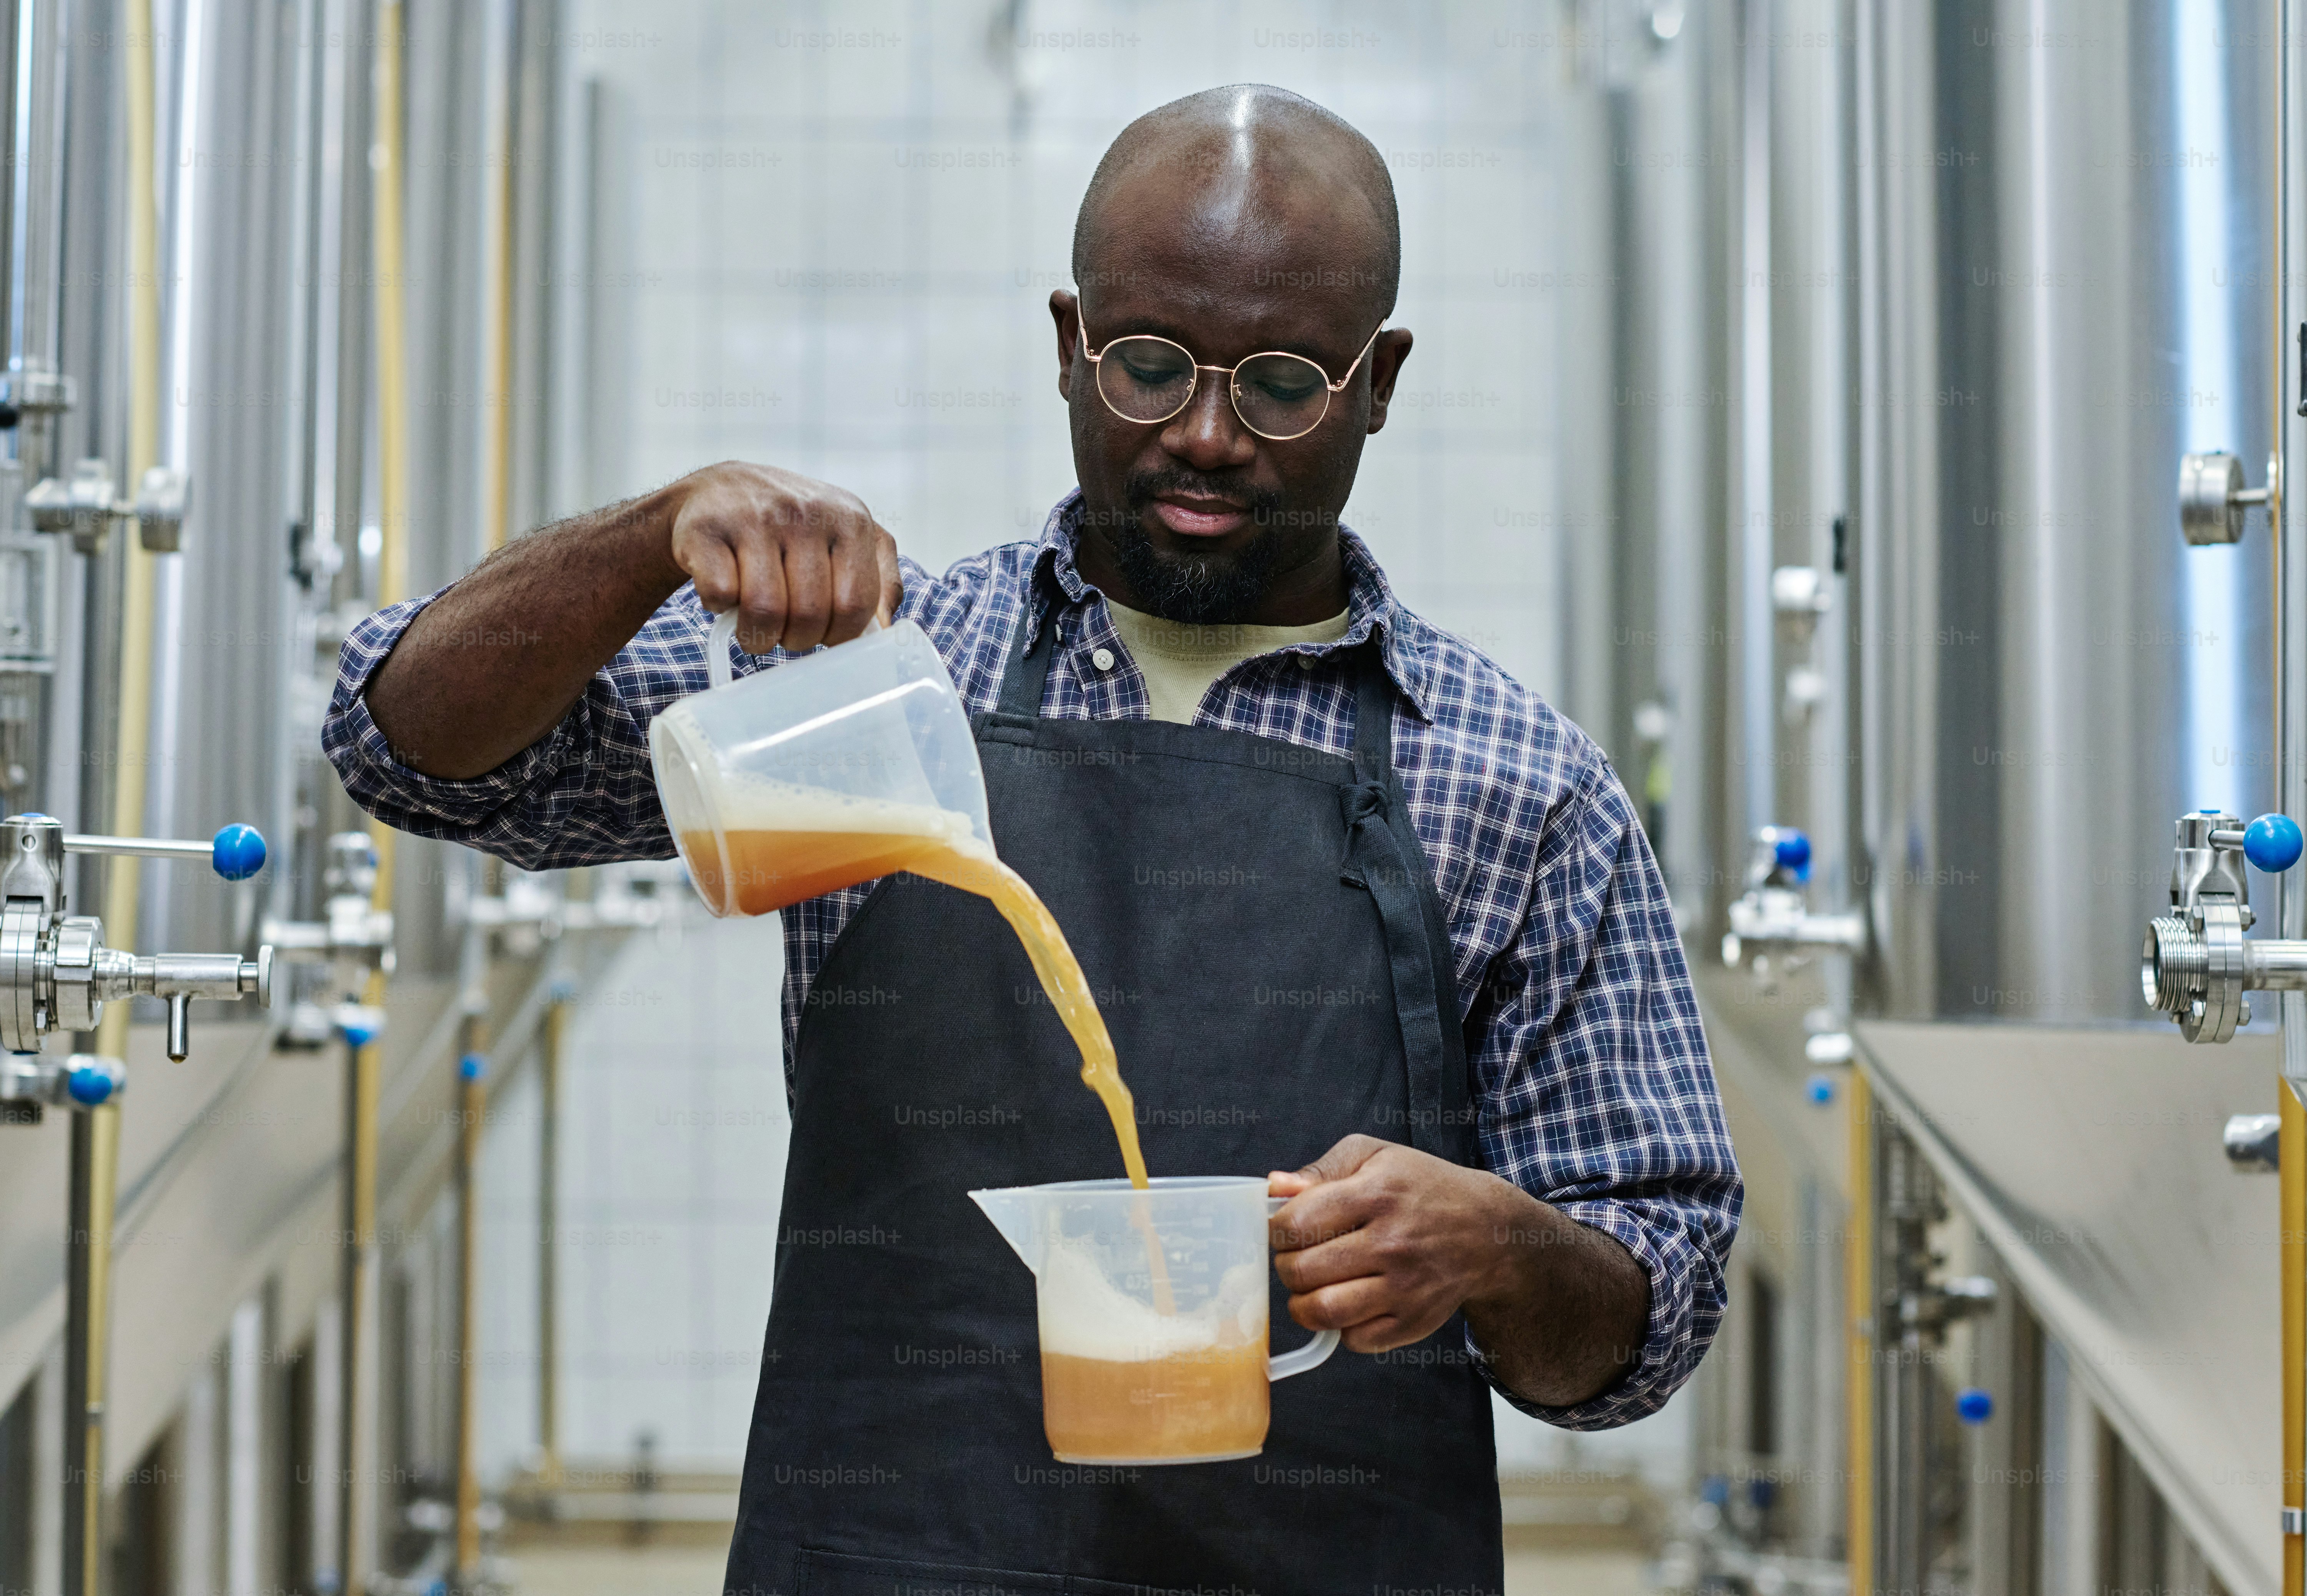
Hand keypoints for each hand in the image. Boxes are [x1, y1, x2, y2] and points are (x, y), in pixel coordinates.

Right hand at [669, 461, 902, 653]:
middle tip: (787, 631)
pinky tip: (726, 593)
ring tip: (757, 625)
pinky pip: (721, 596)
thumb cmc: (792, 526)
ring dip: (758, 635)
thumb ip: (881, 581)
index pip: (855, 604)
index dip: (839, 635)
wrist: (718, 489)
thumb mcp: (848, 538)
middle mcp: (804, 512)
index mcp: (849, 519)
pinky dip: (720, 608)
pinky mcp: (706, 529)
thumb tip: (886, 630)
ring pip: (765, 611)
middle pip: (810, 614)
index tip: (824, 634)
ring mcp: (753, 518)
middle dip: (798, 639)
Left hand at [1267, 1134, 1525, 1353]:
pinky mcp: (1414, 1322)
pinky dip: (1341, 1326)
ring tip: (1312, 1287)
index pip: (1297, 1223)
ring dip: (1303, 1303)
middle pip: (1302, 1271)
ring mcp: (1405, 1287)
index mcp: (1377, 1193)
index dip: (1277, 1229)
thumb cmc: (1422, 1188)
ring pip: (1323, 1312)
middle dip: (1287, 1266)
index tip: (1286, 1229)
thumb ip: (1320, 1170)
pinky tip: (1350, 1302)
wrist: (1488, 1232)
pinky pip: (1354, 1339)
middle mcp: (1393, 1242)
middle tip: (1299, 1258)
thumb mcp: (1375, 1156)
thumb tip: (1274, 1187)